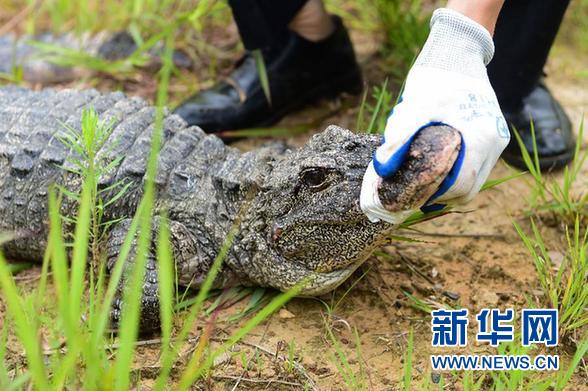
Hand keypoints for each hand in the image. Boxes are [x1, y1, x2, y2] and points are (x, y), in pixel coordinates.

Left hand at [360, 8, 509, 223]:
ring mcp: (497, 138)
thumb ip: (397, 139)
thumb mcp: (412, 108)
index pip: (461, 185)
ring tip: (423, 187)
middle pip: (469, 188)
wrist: (456, 51)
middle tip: (414, 198)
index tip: (412, 201)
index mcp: (480, 138)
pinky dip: (458, 174)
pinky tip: (436, 171)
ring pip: (475, 179)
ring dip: (451, 187)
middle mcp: (494, 142)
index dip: (435, 198)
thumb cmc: (434, 78)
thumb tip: (382, 169)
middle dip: (441, 196)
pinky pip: (478, 165)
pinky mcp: (494, 133)